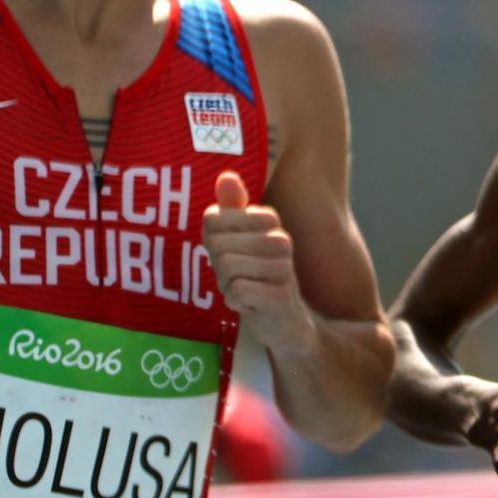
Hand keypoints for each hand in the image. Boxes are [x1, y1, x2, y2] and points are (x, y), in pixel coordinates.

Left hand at [203, 171, 311, 352]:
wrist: (286, 321)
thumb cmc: (258, 276)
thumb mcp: (242, 241)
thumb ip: (233, 209)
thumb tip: (226, 176)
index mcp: (270, 223)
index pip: (214, 220)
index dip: (211, 241)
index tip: (231, 252)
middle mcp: (281, 241)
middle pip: (218, 245)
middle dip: (218, 266)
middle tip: (237, 276)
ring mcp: (283, 268)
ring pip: (227, 268)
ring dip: (227, 286)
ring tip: (245, 289)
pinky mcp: (279, 296)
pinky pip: (236, 292)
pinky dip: (235, 302)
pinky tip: (251, 304)